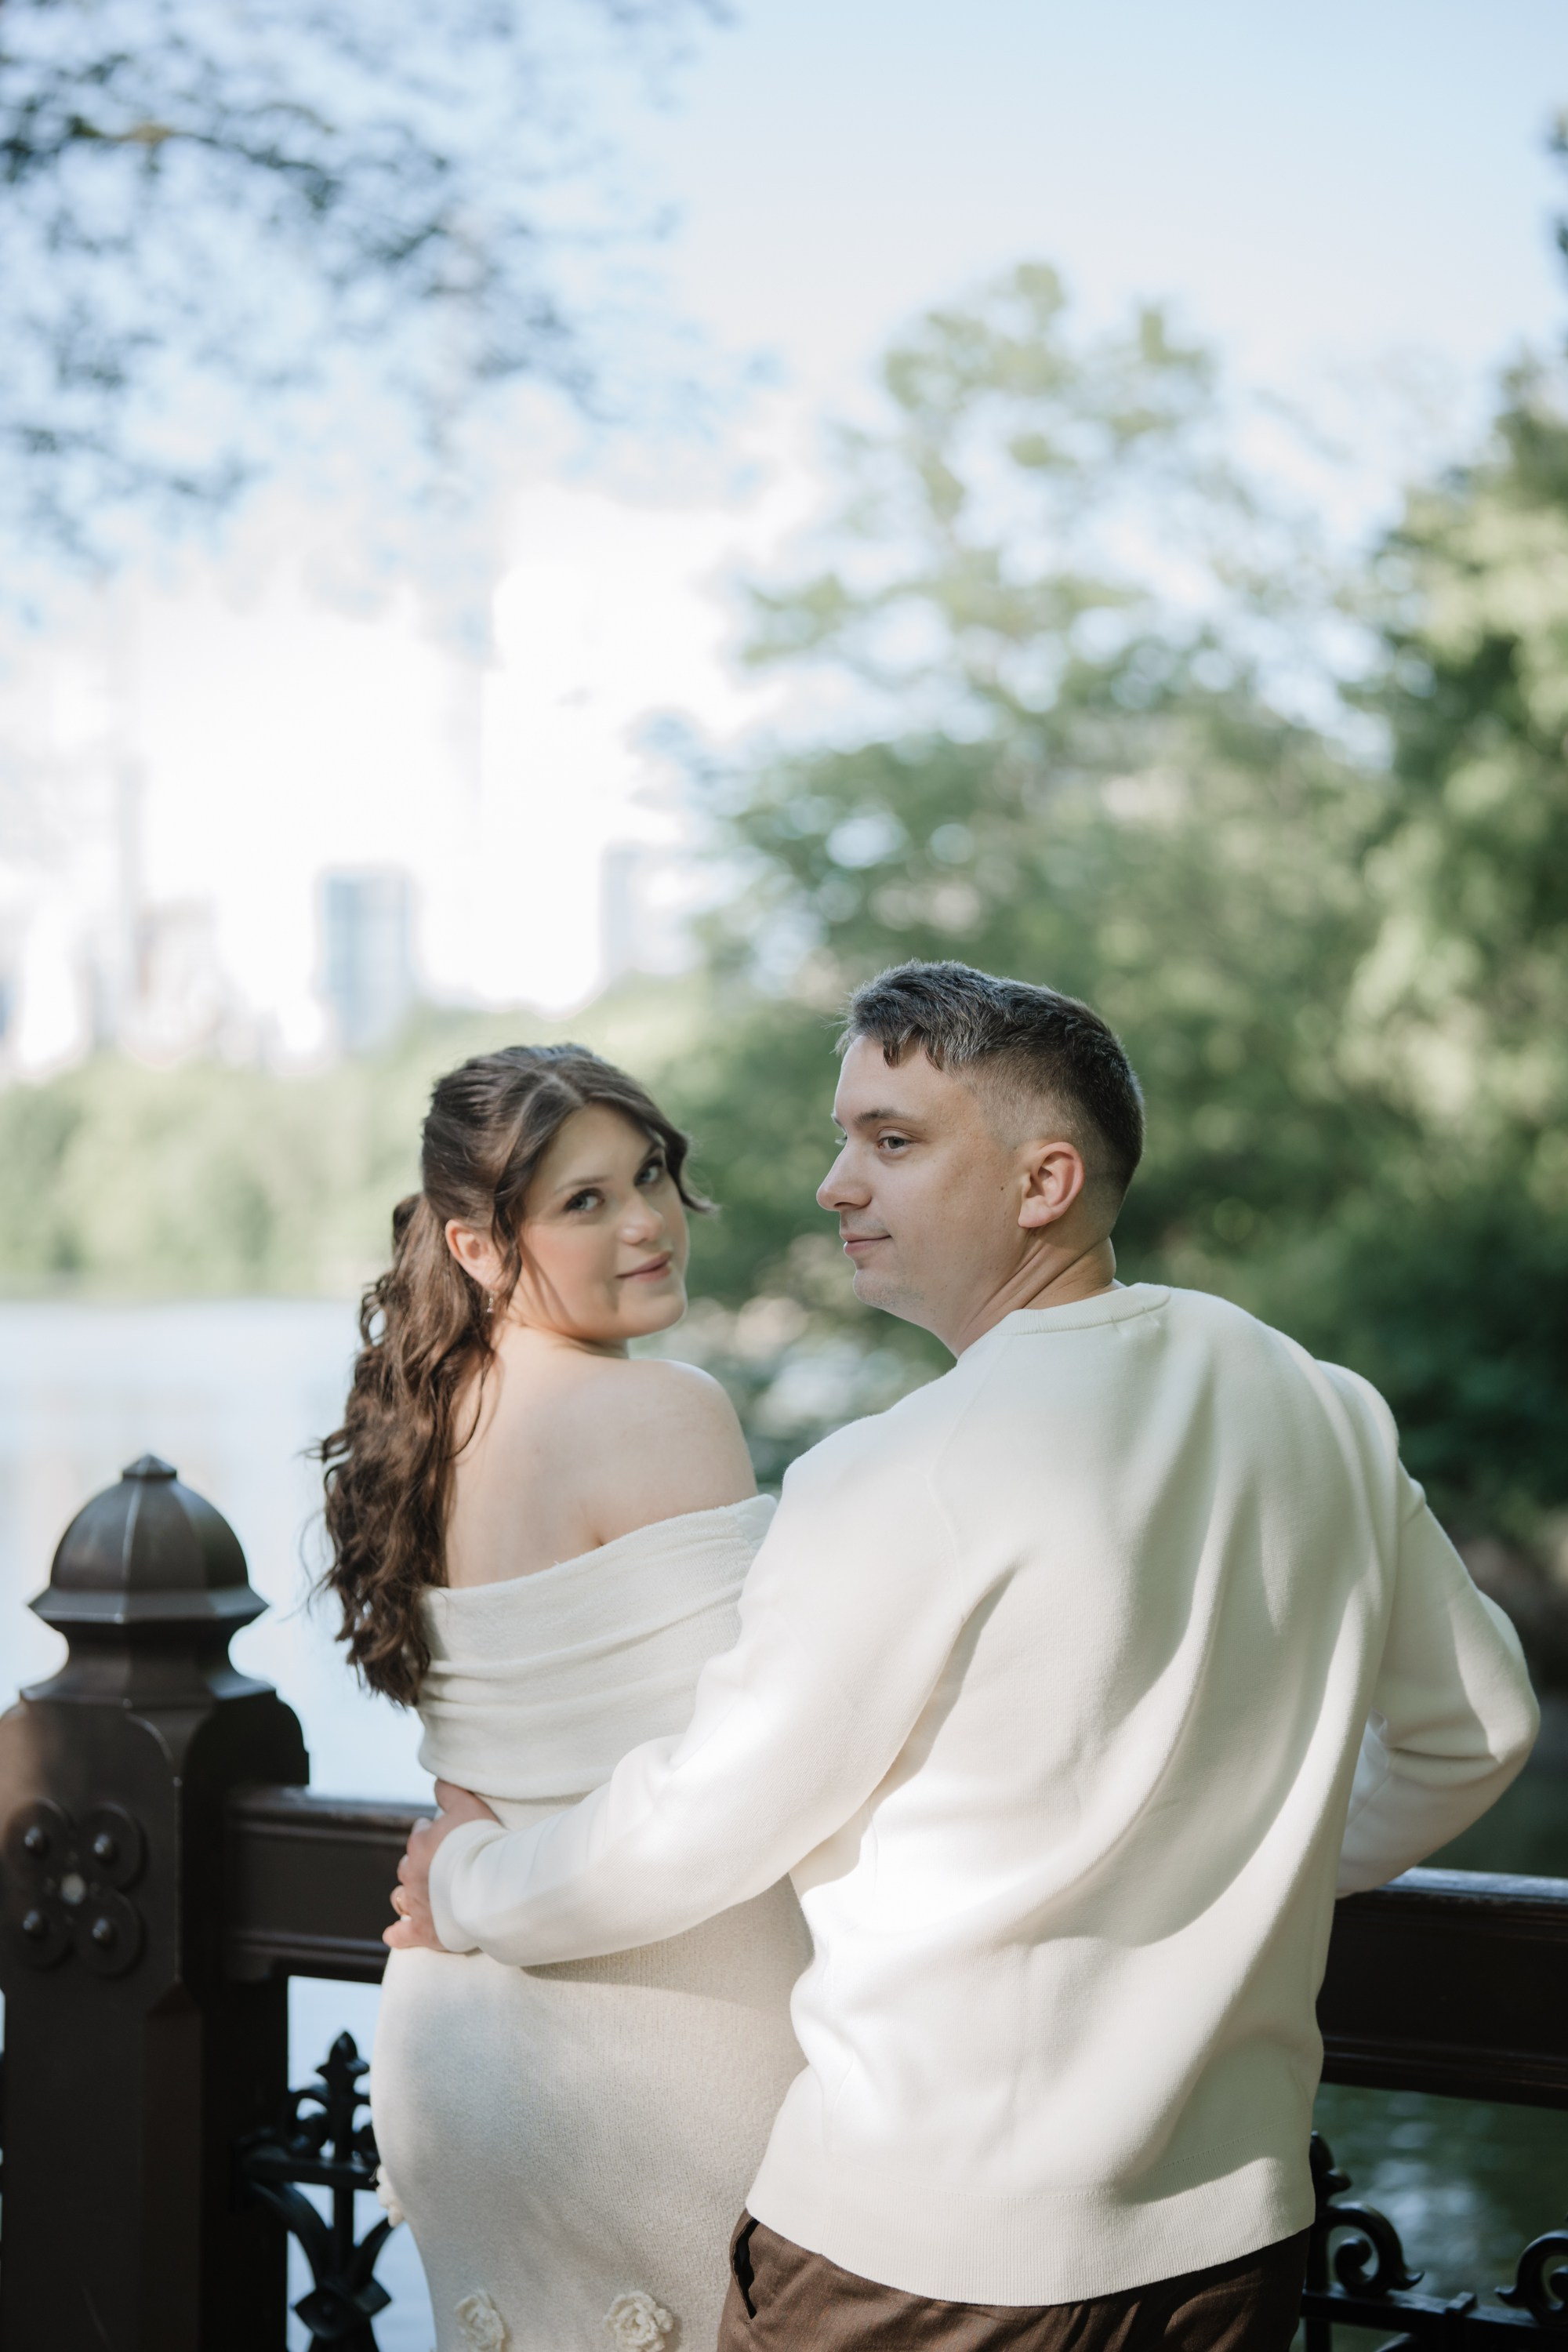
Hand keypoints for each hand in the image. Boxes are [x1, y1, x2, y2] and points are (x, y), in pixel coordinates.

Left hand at [385, 1781, 500, 1949]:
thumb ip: (450, 1791)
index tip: (447, 1836)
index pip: (420, 1832)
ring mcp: (415, 1903)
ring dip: (407, 1895)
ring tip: (421, 1896)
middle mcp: (411, 1872)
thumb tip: (437, 1781)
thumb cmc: (481, 1843)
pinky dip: (397, 1934)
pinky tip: (395, 1934)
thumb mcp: (468, 1805)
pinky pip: (400, 1934)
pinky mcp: (423, 1930)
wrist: (490, 1885)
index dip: (433, 1832)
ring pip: (401, 1897)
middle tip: (442, 1866)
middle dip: (421, 1864)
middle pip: (409, 1865)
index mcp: (420, 1843)